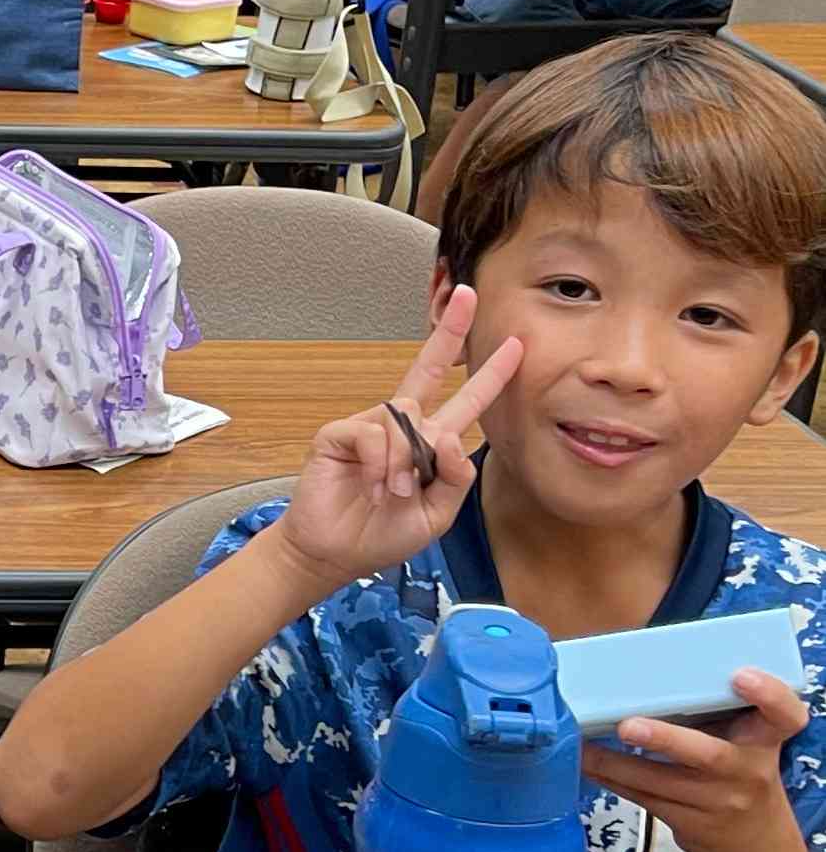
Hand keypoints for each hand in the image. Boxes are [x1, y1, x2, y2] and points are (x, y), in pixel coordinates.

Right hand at [271, 285, 523, 589]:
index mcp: (430, 444)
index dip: (490, 374)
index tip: (516, 345)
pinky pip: (373, 434)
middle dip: (450, 333)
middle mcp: (401, 427)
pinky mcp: (338, 434)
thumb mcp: (438, 514)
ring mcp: (369, 428)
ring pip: (405, 419)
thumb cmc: (382, 535)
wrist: (335, 554)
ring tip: (395, 494)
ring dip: (407, 462)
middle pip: (427, 370)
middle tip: (467, 296)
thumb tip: (451, 436)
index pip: (465, 400)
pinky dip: (381, 465)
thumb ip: (455, 478)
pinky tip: (376, 488)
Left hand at [582, 668, 812, 851]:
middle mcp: (746, 770)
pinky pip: (642, 798)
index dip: (768, 695)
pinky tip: (585, 763)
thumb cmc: (739, 771)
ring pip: (657, 781)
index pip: (784, 715)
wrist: (755, 843)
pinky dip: (610, 778)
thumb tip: (647, 667)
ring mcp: (717, 801)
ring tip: (577, 744)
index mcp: (764, 739)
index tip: (741, 675)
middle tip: (627, 726)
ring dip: (612, 762)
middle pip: (709, 754)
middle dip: (666, 740)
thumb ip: (718, 711)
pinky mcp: (689, 822)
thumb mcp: (746, 741)